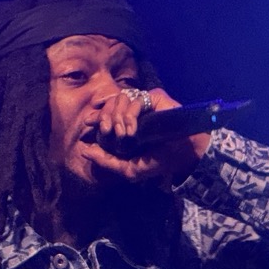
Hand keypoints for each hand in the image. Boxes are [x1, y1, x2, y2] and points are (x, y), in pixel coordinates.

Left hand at [86, 87, 209, 186]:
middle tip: (107, 131)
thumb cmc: (160, 162)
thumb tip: (84, 150)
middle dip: (104, 118)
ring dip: (117, 117)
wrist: (184, 154)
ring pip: (119, 100)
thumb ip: (105, 162)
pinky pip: (133, 100)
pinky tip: (133, 130)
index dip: (96, 118)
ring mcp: (143, 105)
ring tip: (125, 134)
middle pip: (108, 105)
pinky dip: (130, 114)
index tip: (88, 124)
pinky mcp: (153, 98)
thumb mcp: (129, 169)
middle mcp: (133, 114)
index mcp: (125, 128)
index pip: (104, 116)